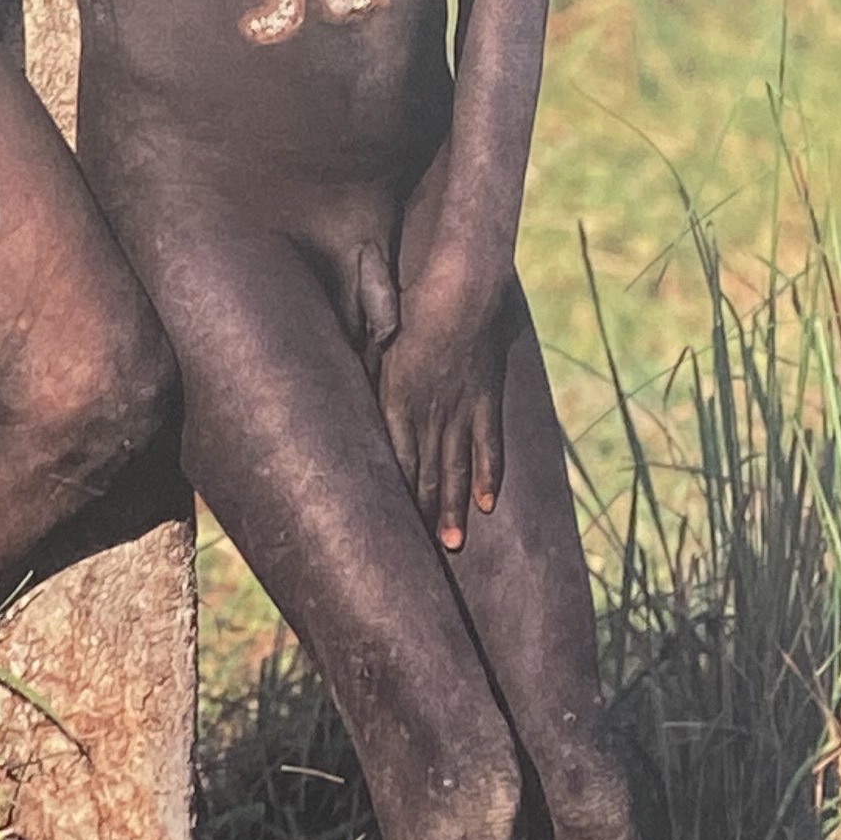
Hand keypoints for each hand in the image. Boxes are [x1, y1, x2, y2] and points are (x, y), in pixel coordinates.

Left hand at [361, 258, 507, 552]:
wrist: (464, 282)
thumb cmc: (413, 300)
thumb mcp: (377, 336)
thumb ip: (366, 368)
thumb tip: (349, 388)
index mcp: (396, 396)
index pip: (394, 458)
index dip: (394, 494)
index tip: (386, 527)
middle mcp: (429, 410)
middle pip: (426, 471)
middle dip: (423, 513)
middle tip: (423, 557)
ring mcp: (462, 407)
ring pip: (457, 467)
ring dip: (454, 507)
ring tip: (453, 544)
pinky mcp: (488, 397)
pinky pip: (490, 444)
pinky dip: (489, 474)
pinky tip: (488, 503)